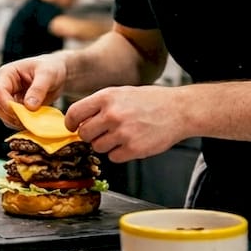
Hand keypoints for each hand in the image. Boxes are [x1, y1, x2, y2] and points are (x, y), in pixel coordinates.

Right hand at [0, 54, 68, 129]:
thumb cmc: (52, 67)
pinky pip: (13, 120)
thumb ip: (38, 89)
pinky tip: (34, 122)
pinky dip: (22, 123)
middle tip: (29, 120)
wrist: (59, 73)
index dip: (7, 104)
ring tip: (34, 121)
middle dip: (11, 116)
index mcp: (8, 73)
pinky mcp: (17, 108)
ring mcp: (10, 98)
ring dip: (16, 121)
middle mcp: (5, 86)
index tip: (21, 113)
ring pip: (4, 116)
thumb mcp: (47, 74)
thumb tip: (29, 107)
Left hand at [63, 85, 182, 162]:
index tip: (73, 127)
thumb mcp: (121, 93)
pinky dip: (119, 153)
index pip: (74, 113)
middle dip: (90, 135)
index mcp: (107, 97)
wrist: (179, 110)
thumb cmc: (151, 101)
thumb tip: (78, 120)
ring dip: (106, 144)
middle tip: (102, 131)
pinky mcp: (133, 148)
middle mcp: (112, 114)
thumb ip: (99, 105)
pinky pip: (114, 157)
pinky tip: (131, 142)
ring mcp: (123, 132)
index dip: (71, 123)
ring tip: (121, 135)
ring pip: (98, 147)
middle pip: (84, 134)